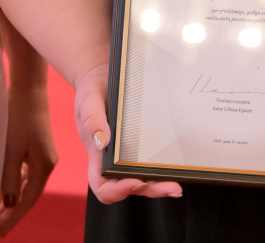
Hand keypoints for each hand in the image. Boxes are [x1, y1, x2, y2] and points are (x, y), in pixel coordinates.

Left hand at [0, 82, 56, 234]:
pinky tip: (4, 189)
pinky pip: (25, 172)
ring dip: (12, 198)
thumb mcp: (11, 149)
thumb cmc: (19, 115)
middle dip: (12, 212)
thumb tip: (10, 203)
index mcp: (44, 166)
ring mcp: (42, 154)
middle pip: (28, 195)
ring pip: (26, 184)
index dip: (13, 218)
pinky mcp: (35, 146)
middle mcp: (46, 163)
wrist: (28, 86)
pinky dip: (14, 183)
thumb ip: (10, 178)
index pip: (27, 201)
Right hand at [72, 63, 181, 204]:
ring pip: (143, 179)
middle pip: (129, 187)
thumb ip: (92, 120)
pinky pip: (151, 161)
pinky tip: (176, 166)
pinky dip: (162, 168)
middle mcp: (113, 159)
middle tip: (170, 187)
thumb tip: (103, 142)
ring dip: (159, 184)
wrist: (102, 74)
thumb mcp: (87, 100)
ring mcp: (128, 153)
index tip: (133, 181)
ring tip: (175, 184)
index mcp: (97, 154)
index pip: (102, 186)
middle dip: (150, 190)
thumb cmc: (92, 90)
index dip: (117, 190)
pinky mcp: (141, 143)